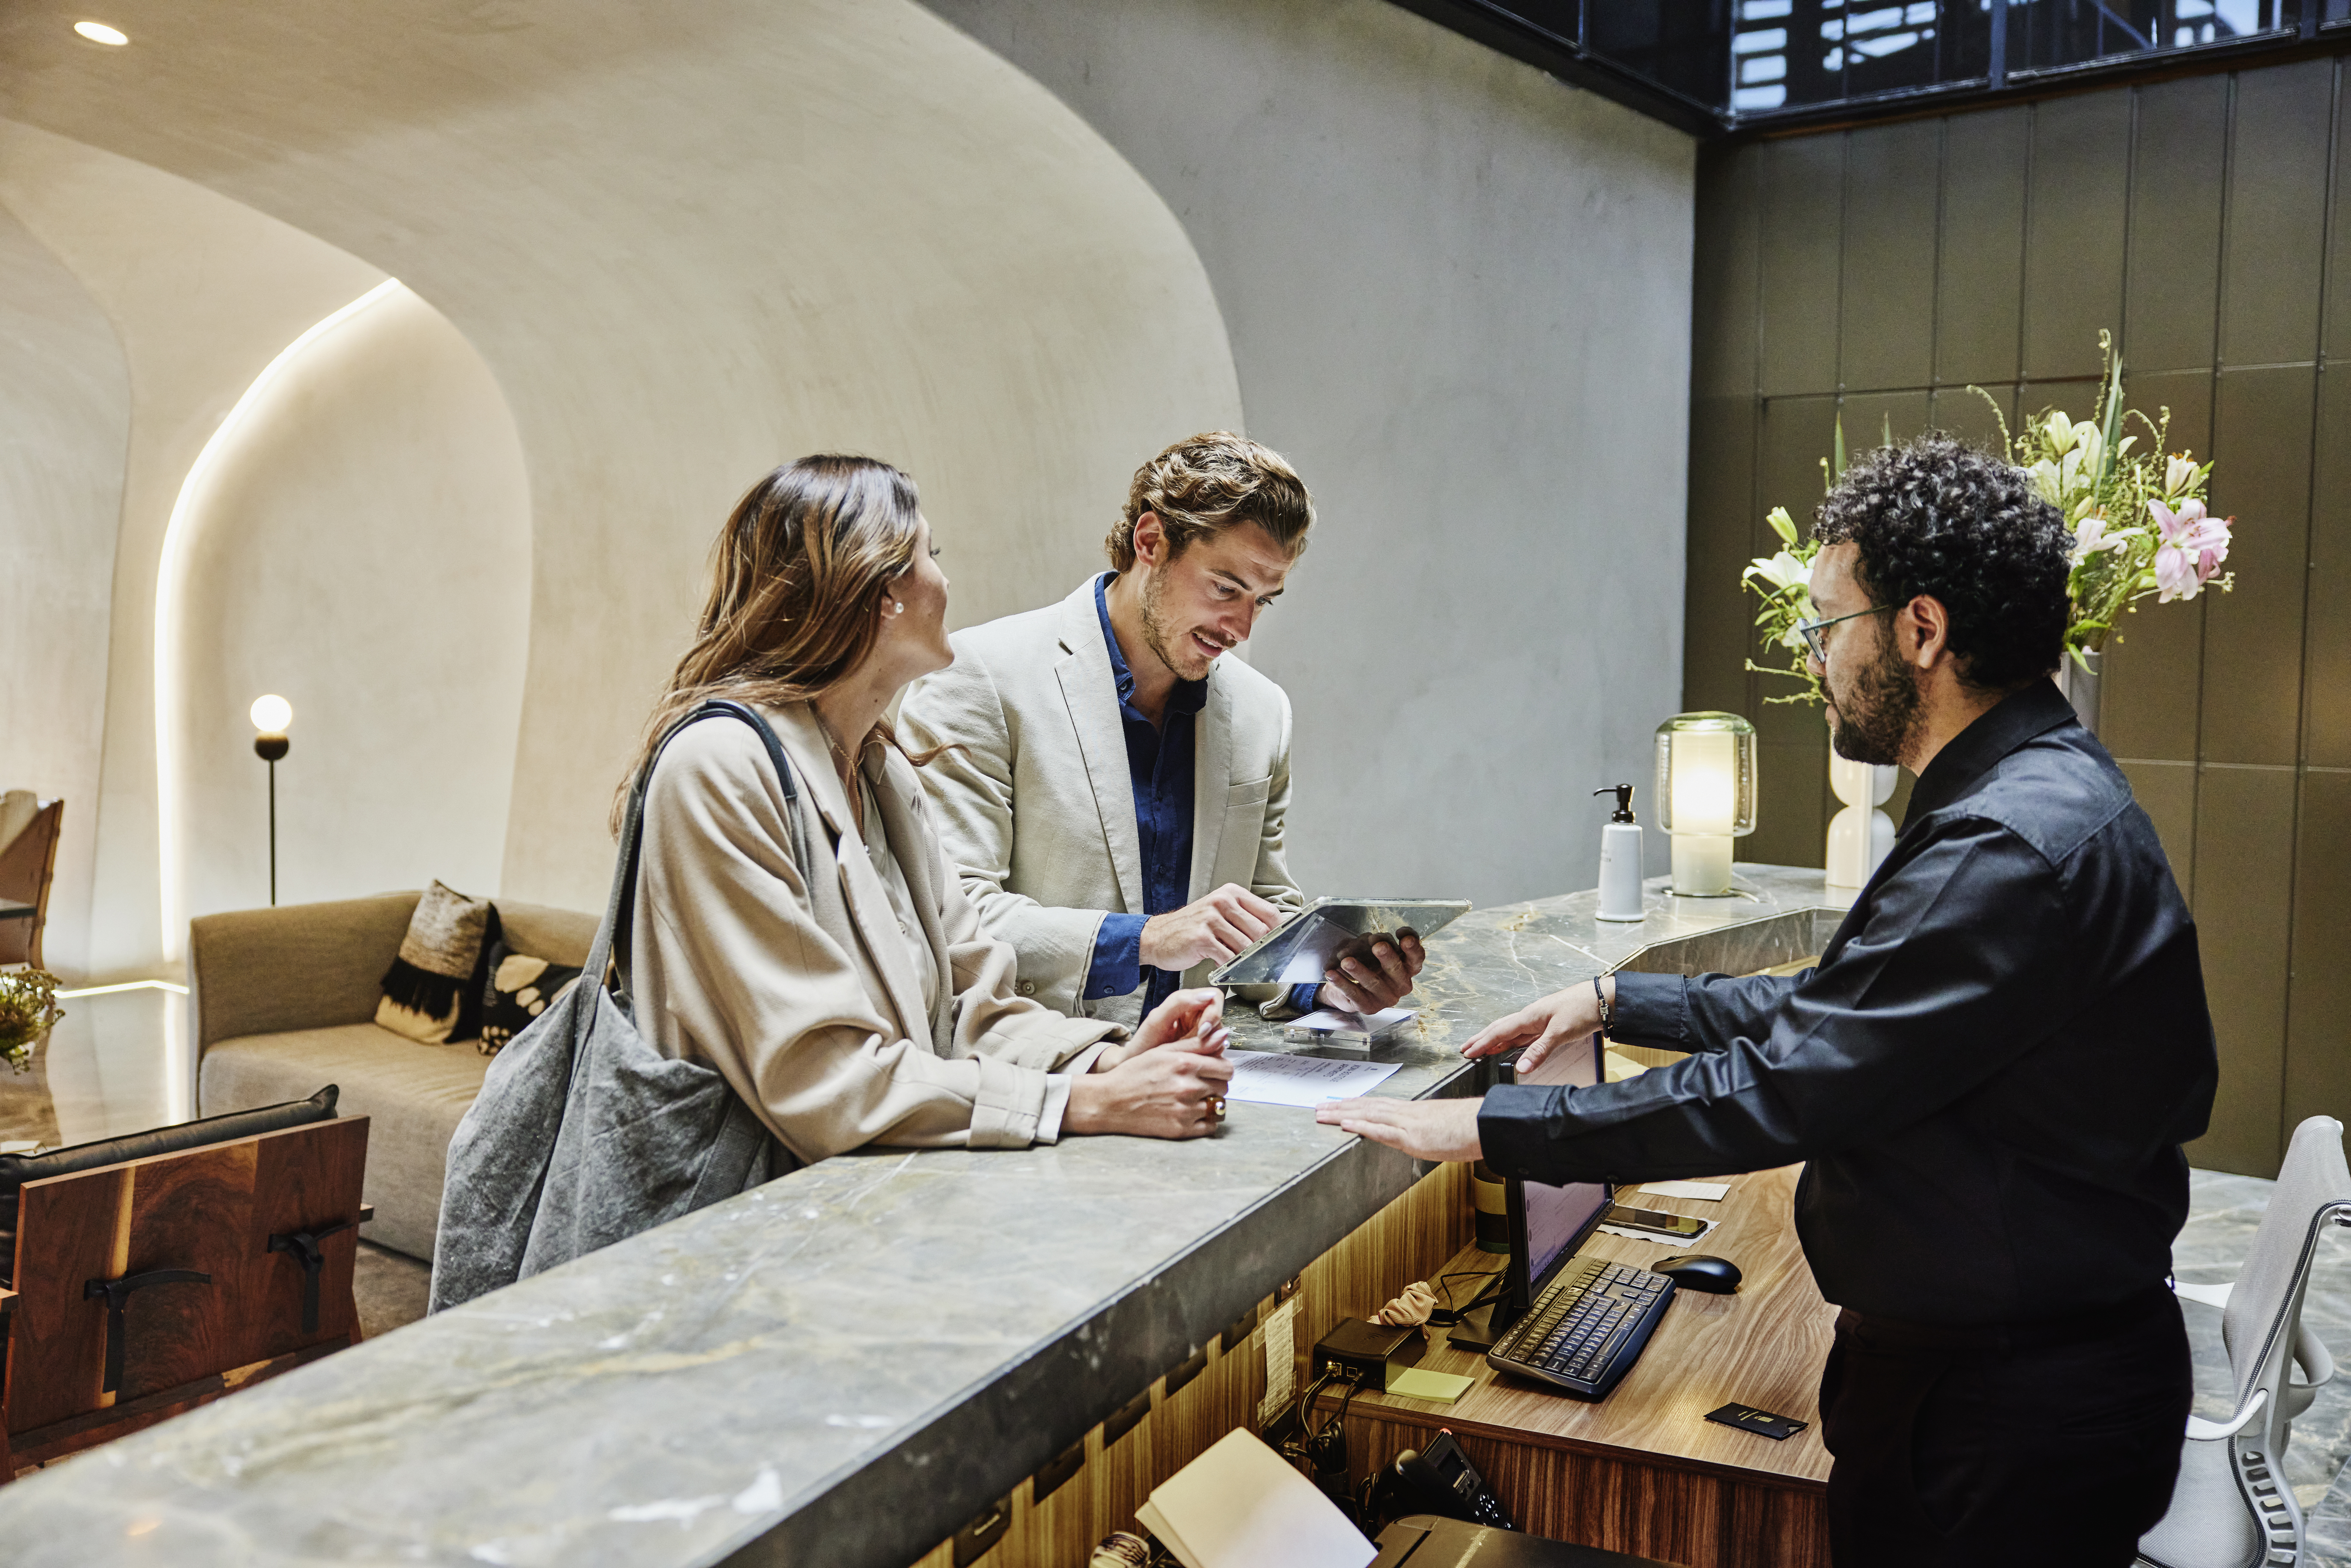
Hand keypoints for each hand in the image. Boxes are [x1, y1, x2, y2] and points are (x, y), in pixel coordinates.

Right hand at [1067, 1029, 1234, 1139]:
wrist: (1111, 1102)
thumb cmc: (1135, 1074)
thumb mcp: (1162, 1051)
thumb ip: (1196, 1044)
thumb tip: (1223, 1034)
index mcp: (1185, 1064)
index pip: (1226, 1068)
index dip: (1221, 1068)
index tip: (1212, 1071)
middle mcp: (1189, 1087)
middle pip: (1224, 1087)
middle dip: (1215, 1084)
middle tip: (1198, 1084)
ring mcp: (1186, 1110)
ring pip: (1218, 1106)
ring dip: (1209, 1102)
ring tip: (1191, 1099)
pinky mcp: (1181, 1129)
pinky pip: (1210, 1126)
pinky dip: (1205, 1121)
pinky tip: (1191, 1113)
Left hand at [1095, 988, 1227, 1071]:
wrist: (1136, 1067)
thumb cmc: (1143, 1043)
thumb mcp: (1157, 1020)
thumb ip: (1179, 1002)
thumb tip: (1207, 995)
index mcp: (1187, 1002)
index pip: (1214, 997)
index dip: (1214, 1013)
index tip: (1203, 1031)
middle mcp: (1196, 1015)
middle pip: (1220, 1017)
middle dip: (1212, 1033)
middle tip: (1197, 1046)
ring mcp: (1200, 1032)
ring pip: (1220, 1035)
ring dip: (1211, 1047)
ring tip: (1191, 1055)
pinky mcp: (1202, 1048)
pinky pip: (1215, 1050)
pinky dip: (1208, 1056)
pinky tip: (1194, 1060)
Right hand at [1140, 884, 1282, 971]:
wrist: (1157, 936)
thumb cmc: (1192, 928)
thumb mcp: (1219, 914)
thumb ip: (1244, 920)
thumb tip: (1274, 938)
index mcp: (1231, 893)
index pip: (1269, 913)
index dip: (1279, 933)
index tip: (1281, 947)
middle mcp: (1222, 901)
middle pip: (1261, 931)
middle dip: (1262, 951)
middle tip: (1260, 962)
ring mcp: (1211, 918)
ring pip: (1246, 946)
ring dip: (1245, 961)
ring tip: (1239, 965)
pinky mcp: (1202, 937)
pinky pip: (1228, 957)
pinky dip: (1229, 966)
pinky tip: (1223, 966)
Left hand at [1315, 1095, 1484, 1162]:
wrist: (1487, 1125)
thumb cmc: (1473, 1127)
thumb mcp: (1446, 1128)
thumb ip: (1431, 1132)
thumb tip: (1426, 1137)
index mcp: (1415, 1112)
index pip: (1379, 1106)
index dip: (1358, 1105)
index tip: (1340, 1104)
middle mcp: (1408, 1114)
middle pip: (1368, 1108)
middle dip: (1342, 1108)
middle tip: (1319, 1107)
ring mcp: (1409, 1124)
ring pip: (1369, 1115)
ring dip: (1343, 1115)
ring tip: (1322, 1114)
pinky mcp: (1413, 1136)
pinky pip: (1383, 1130)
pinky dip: (1363, 1127)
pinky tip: (1346, 1125)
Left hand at [1320, 931, 1425, 1014]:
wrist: (1348, 984)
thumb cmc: (1367, 962)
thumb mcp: (1373, 948)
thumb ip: (1379, 941)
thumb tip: (1375, 940)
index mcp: (1407, 968)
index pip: (1416, 958)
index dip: (1413, 948)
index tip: (1403, 936)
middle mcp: (1401, 985)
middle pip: (1398, 971)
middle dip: (1388, 957)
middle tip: (1378, 946)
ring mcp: (1386, 998)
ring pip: (1374, 983)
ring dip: (1360, 971)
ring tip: (1346, 961)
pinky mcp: (1369, 1007)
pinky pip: (1355, 994)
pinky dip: (1342, 983)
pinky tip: (1332, 974)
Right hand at [1460, 979, 1609, 1076]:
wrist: (1604, 998)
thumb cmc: (1583, 1008)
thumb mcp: (1561, 1032)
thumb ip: (1539, 1051)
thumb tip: (1521, 1067)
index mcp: (1530, 1016)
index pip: (1499, 1031)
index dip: (1482, 1042)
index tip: (1467, 1052)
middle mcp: (1531, 1016)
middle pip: (1501, 1028)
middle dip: (1482, 1039)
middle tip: (1466, 1049)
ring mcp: (1540, 1019)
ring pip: (1511, 1031)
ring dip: (1496, 1040)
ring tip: (1483, 1048)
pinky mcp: (1549, 1024)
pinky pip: (1524, 1034)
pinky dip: (1513, 1040)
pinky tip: (1511, 1045)